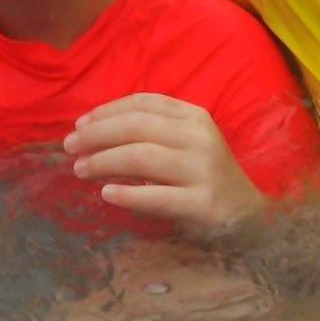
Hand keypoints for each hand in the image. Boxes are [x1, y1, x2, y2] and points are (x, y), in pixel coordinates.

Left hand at [64, 93, 266, 234]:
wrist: (249, 217)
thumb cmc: (206, 178)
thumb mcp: (185, 146)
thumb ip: (150, 135)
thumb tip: (93, 134)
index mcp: (194, 117)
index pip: (144, 103)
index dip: (107, 110)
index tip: (80, 124)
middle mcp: (199, 137)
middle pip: (137, 126)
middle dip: (97, 134)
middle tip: (70, 147)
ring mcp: (203, 170)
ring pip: (141, 156)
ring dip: (104, 161)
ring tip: (80, 169)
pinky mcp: (203, 203)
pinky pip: (157, 196)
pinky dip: (127, 194)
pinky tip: (106, 194)